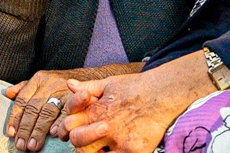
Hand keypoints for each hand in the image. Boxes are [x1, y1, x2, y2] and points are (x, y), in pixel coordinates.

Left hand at [4, 66, 130, 150]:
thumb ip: (25, 87)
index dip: (15, 118)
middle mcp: (50, 83)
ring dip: (40, 130)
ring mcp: (64, 89)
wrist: (89, 76)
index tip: (11, 133)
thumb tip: (7, 92)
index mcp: (39, 78)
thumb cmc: (63, 81)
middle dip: (27, 129)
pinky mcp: (78, 96)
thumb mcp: (43, 80)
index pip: (23, 100)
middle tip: (22, 145)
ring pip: (48, 112)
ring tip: (34, 145)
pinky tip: (55, 134)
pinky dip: (60, 124)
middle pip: (34, 108)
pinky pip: (67, 112)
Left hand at [57, 55, 216, 152]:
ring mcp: (117, 140)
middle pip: (76, 142)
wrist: (162, 94)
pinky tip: (115, 151)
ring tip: (101, 148)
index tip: (74, 131)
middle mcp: (103, 126)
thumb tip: (70, 84)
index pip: (68, 124)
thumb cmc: (136, 88)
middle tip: (88, 143)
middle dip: (78, 143)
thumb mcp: (109, 84)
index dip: (67, 129)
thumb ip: (88, 87)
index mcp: (95, 110)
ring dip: (93, 152)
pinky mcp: (132, 150)